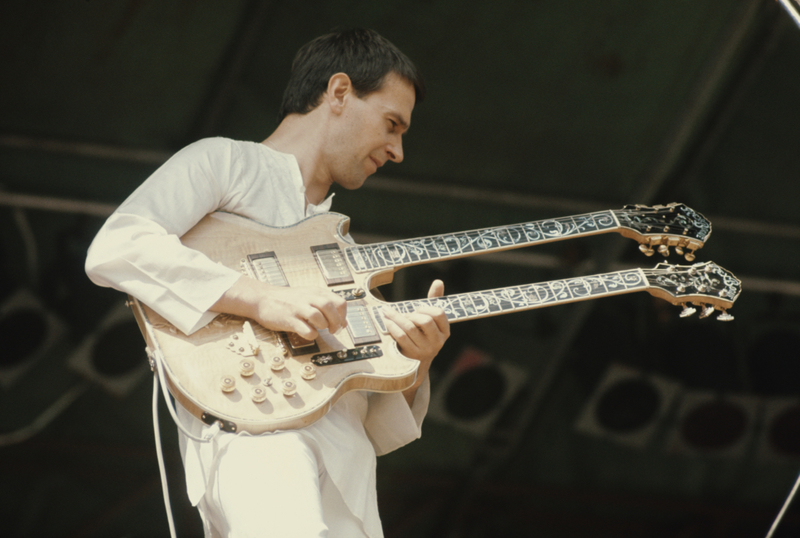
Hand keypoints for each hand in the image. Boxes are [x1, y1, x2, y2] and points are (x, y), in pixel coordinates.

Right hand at [211, 275, 346, 339]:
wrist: (262, 298)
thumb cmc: (288, 300)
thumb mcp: (309, 297)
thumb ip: (326, 307)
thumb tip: (343, 323)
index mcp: (316, 292)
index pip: (339, 302)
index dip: (343, 316)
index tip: (340, 323)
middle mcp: (308, 298)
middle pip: (331, 307)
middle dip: (336, 321)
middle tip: (333, 330)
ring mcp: (298, 308)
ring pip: (319, 316)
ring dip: (324, 325)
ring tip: (321, 329)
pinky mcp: (289, 320)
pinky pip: (306, 329)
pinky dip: (312, 334)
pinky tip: (309, 333)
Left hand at [382, 279, 449, 404]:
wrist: (415, 366)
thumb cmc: (421, 336)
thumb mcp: (430, 320)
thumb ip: (434, 301)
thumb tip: (439, 282)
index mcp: (445, 332)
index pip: (439, 314)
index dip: (425, 308)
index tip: (417, 309)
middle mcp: (438, 342)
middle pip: (425, 320)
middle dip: (411, 314)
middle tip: (403, 314)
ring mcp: (425, 350)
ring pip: (410, 328)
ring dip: (397, 318)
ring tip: (387, 313)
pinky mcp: (412, 356)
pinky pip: (401, 337)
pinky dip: (393, 327)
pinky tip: (387, 322)